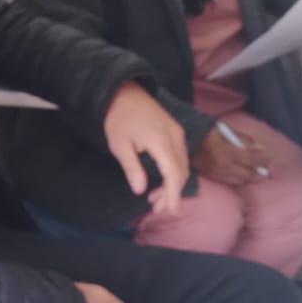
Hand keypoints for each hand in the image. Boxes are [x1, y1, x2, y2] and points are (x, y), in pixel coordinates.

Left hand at [103, 83, 187, 216]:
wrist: (124, 91)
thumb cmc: (118, 118)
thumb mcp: (119, 145)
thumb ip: (132, 168)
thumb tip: (140, 191)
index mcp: (160, 141)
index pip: (173, 174)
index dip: (173, 194)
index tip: (171, 210)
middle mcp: (174, 137)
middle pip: (181, 172)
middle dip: (172, 193)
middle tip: (157, 208)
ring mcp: (177, 132)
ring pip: (183, 165)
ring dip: (173, 184)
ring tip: (156, 198)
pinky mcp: (175, 130)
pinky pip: (180, 156)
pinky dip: (174, 172)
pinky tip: (162, 180)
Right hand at [194, 127, 268, 187]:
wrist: (187, 141)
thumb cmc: (208, 132)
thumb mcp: (227, 130)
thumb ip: (244, 139)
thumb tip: (260, 148)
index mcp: (227, 152)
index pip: (251, 159)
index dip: (263, 160)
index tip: (270, 159)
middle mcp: (224, 166)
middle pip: (248, 173)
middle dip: (258, 169)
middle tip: (265, 165)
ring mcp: (218, 173)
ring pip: (241, 180)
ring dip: (250, 175)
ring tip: (255, 169)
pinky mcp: (213, 177)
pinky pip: (232, 181)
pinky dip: (240, 178)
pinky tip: (242, 172)